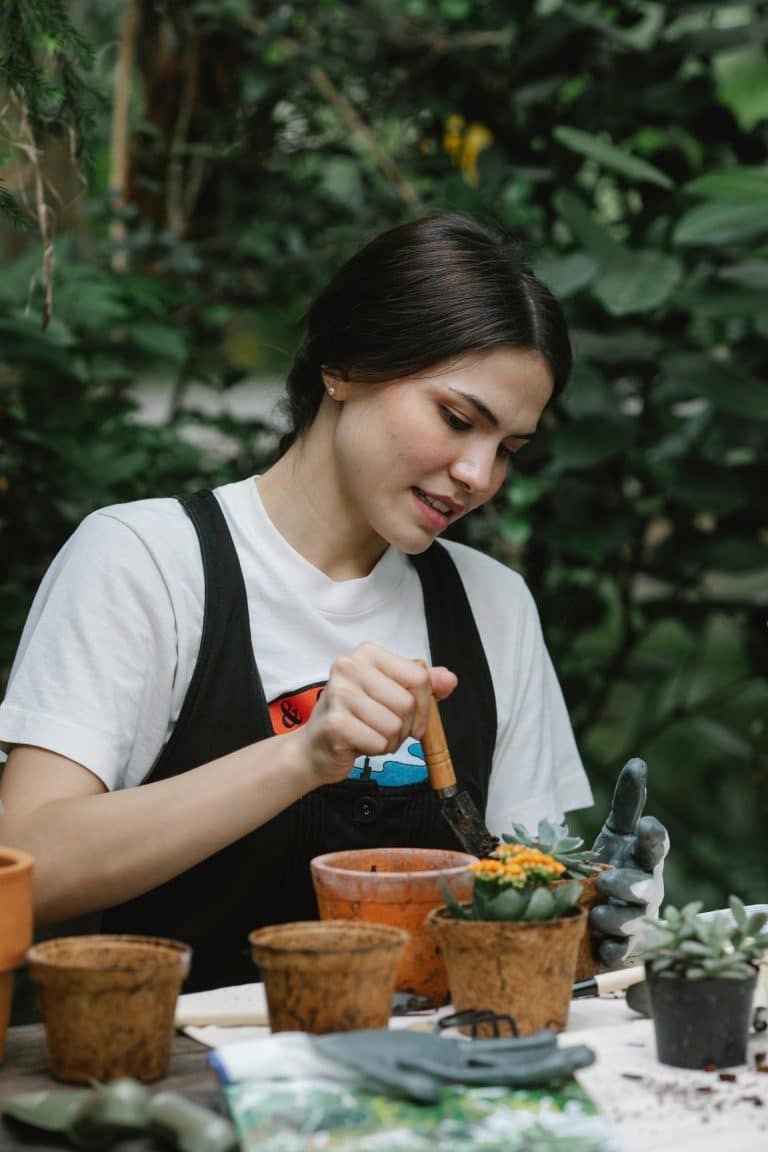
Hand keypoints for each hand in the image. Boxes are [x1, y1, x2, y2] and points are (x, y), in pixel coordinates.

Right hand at [296, 644, 457, 787]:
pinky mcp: (336, 723)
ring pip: (395, 725)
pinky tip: (359, 743)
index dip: (425, 705)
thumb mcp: (390, 694)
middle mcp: (350, 667)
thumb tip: (449, 680)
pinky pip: (379, 743)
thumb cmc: (355, 718)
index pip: (419, 677)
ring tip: (370, 734)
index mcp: (368, 653)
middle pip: (407, 703)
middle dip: (404, 726)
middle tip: (384, 728)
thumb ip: (420, 685)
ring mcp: (339, 694)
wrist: (315, 747)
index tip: (415, 718)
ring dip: (390, 740)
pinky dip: (375, 750)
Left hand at [589, 758, 669, 967]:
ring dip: (615, 916)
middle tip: (605, 879)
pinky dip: (612, 949)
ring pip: (634, 920)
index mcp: (646, 858)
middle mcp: (648, 888)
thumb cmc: (614, 862)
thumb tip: (638, 762)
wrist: (599, 907)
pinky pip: (622, 951)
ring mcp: (639, 918)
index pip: (658, 845)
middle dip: (630, 883)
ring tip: (595, 912)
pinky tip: (600, 945)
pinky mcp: (625, 945)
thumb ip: (628, 801)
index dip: (655, 836)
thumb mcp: (616, 831)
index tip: (646, 825)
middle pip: (648, 887)